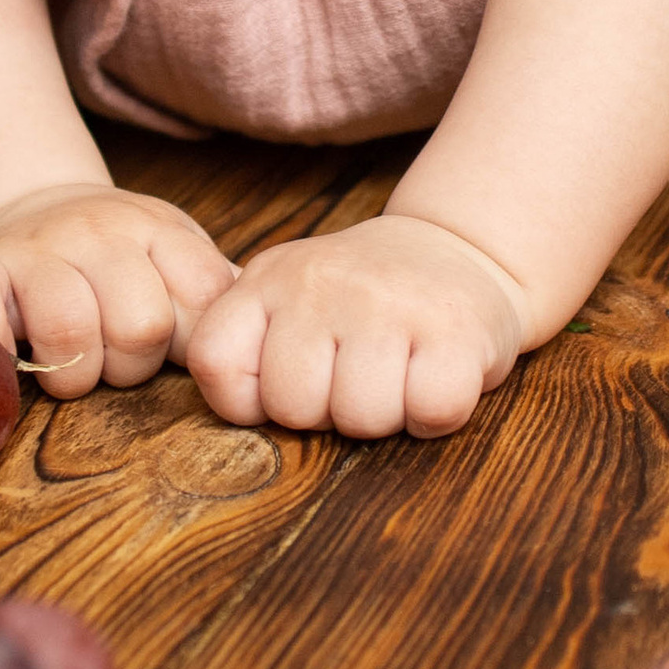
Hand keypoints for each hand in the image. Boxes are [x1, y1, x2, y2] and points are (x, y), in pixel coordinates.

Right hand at [0, 184, 241, 397]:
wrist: (24, 205)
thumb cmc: (115, 256)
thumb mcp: (174, 256)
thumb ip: (216, 294)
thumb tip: (271, 337)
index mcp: (158, 229)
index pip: (203, 299)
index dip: (189, 342)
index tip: (168, 344)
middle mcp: (97, 229)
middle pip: (140, 325)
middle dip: (130, 365)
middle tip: (112, 357)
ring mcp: (34, 248)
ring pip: (70, 332)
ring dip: (72, 373)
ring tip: (72, 361)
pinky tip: (13, 355)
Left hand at [184, 213, 526, 439]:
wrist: (455, 250)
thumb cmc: (362, 301)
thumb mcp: (286, 299)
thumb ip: (247, 347)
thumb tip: (239, 410)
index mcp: (268, 278)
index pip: (214, 363)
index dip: (251, 399)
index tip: (292, 378)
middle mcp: (319, 281)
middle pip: (293, 408)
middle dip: (327, 413)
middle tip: (355, 374)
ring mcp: (387, 301)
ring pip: (362, 418)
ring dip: (386, 415)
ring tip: (397, 372)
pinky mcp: (453, 327)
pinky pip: (431, 412)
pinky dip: (435, 414)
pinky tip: (433, 376)